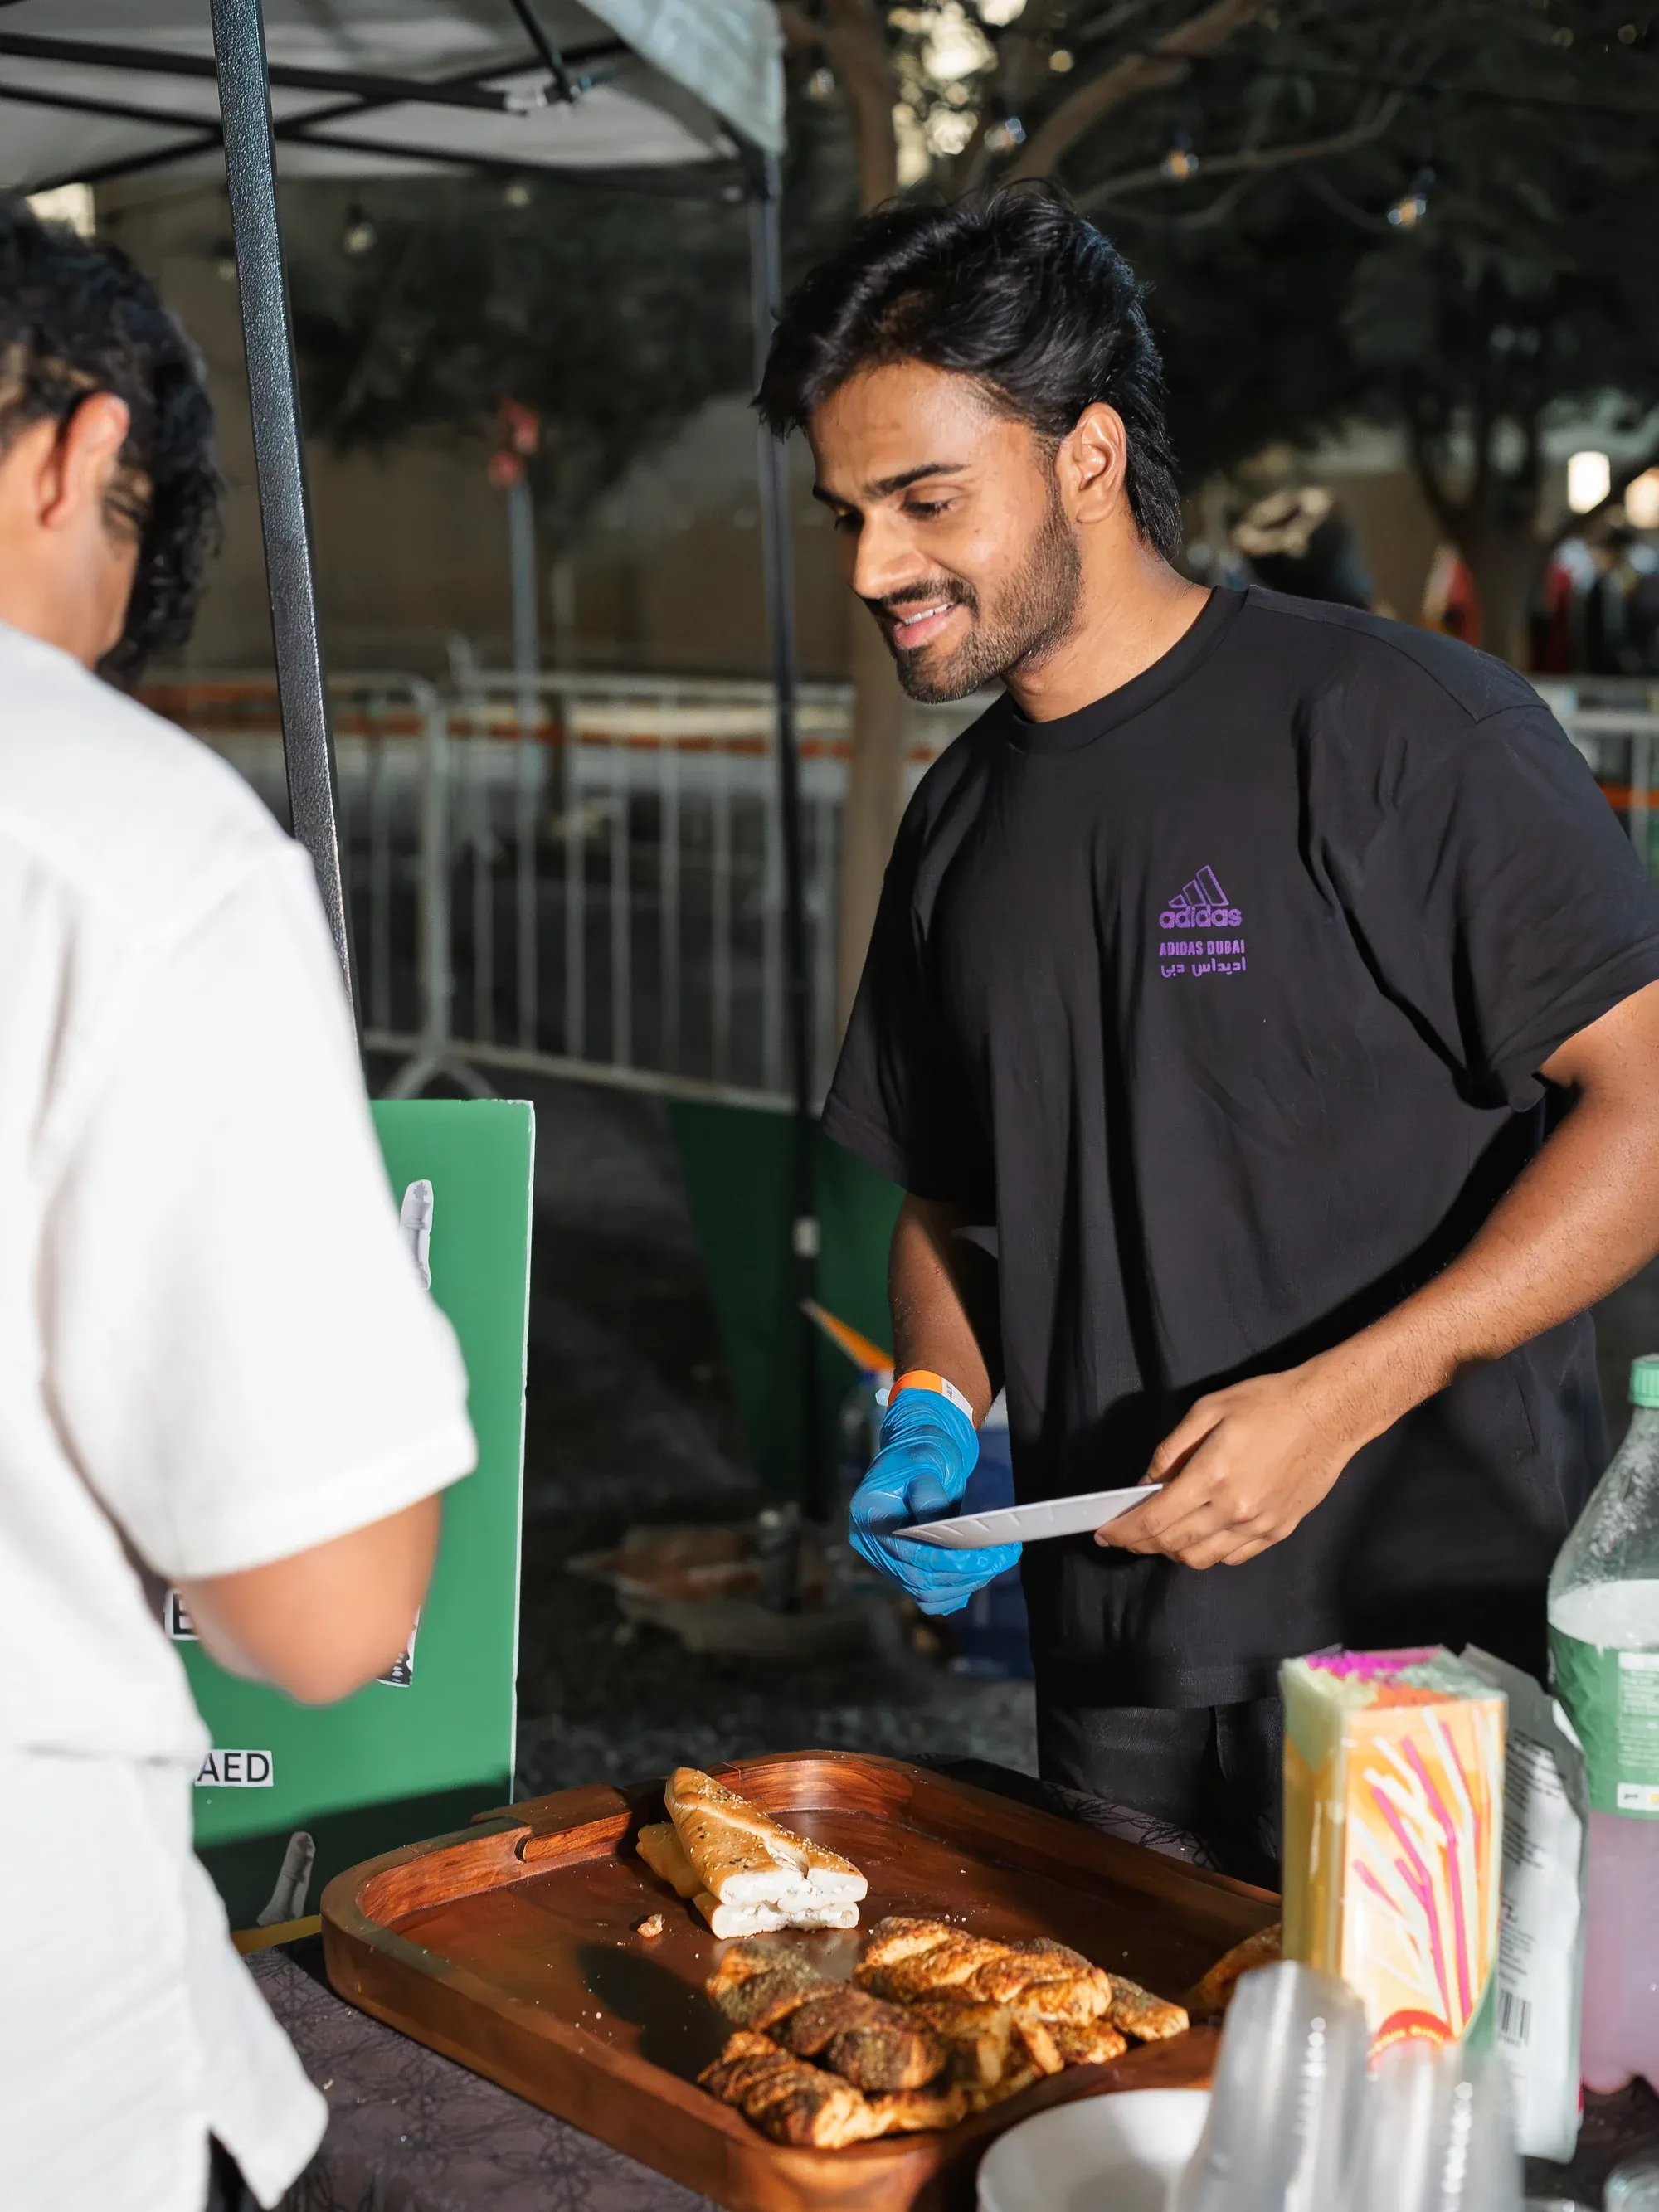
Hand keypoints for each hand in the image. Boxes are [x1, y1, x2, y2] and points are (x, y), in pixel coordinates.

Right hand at [849, 1389, 1020, 1615]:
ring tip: (994, 1562)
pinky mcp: (903, 1568)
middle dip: (964, 1573)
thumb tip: (934, 1520)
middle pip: (918, 1578)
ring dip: (963, 1584)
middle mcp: (870, 1543)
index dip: (949, 1559)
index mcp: (869, 1514)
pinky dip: (954, 1591)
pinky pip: (928, 1595)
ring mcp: (886, 1558)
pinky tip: (976, 1574)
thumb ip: (928, 1491)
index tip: (986, 1556)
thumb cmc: (922, 1452)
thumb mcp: (925, 1460)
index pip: (909, 1552)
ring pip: (924, 1592)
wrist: (920, 1455)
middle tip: (1001, 1558)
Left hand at [1100, 1362, 1365, 1569]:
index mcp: (1212, 1476)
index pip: (1155, 1520)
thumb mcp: (1207, 1410)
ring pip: (1201, 1558)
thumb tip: (1146, 1483)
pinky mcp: (1278, 1531)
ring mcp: (1259, 1525)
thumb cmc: (1268, 1403)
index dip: (1124, 1532)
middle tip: (1124, 1535)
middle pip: (1173, 1544)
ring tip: (1159, 1535)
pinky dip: (1208, 1552)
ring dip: (1172, 1552)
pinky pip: (1232, 1556)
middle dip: (1141, 1544)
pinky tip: (1199, 1536)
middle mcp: (1235, 1509)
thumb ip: (1171, 1450)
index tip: (1105, 1534)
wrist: (1330, 1412)